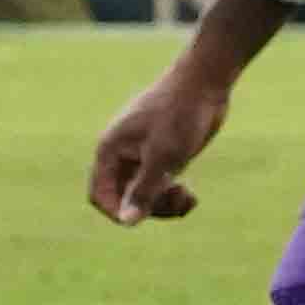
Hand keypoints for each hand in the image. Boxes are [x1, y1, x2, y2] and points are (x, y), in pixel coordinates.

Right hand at [88, 65, 232, 223]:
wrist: (205, 82)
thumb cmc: (180, 114)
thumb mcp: (163, 156)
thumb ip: (144, 189)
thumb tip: (127, 222)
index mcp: (111, 151)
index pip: (100, 195)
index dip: (117, 211)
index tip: (144, 215)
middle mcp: (123, 156)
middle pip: (124, 198)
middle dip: (149, 207)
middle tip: (178, 199)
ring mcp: (144, 156)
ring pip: (144, 195)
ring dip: (164, 204)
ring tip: (189, 198)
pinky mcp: (164, 156)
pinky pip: (160, 186)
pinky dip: (173, 195)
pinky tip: (191, 195)